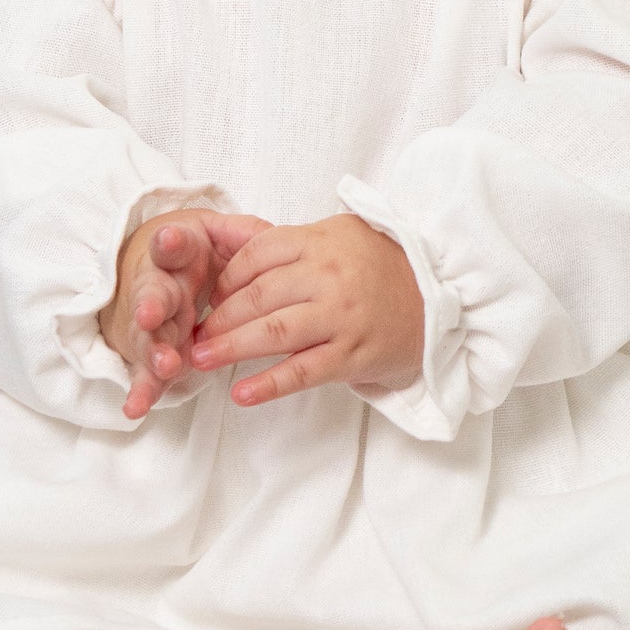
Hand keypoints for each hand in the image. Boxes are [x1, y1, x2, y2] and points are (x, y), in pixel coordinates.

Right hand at [99, 209, 272, 419]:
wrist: (160, 269)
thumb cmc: (196, 252)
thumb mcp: (219, 234)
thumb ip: (243, 235)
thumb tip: (271, 237)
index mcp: (176, 255)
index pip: (172, 246)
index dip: (170, 244)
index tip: (169, 241)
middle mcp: (159, 287)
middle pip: (152, 295)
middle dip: (151, 305)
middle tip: (151, 314)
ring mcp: (154, 322)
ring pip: (149, 337)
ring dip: (154, 352)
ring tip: (165, 365)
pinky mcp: (154, 351)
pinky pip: (148, 373)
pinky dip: (143, 390)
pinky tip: (136, 408)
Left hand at [187, 212, 425, 407]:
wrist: (437, 295)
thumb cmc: (376, 264)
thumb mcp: (334, 235)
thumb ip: (286, 243)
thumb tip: (226, 252)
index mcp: (318, 243)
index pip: (256, 257)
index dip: (224, 279)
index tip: (207, 298)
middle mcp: (328, 278)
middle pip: (258, 297)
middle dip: (219, 318)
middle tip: (192, 334)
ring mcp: (341, 318)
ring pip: (275, 333)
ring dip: (232, 348)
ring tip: (200, 359)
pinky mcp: (353, 355)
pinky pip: (304, 372)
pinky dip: (269, 384)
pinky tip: (241, 394)